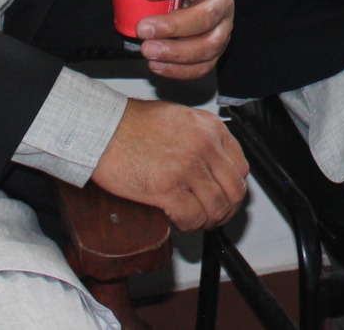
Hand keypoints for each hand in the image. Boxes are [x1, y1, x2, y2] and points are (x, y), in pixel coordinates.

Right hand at [90, 99, 247, 230]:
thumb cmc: (132, 124)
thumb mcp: (180, 118)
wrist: (103, 129)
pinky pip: (193, 217)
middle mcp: (204, 145)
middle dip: (227, 209)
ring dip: (209, 220)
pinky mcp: (168, 188)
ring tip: (197, 221)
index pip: (240, 167)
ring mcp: (188, 167)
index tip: (225, 196)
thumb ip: (200, 138)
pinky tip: (180, 221)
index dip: (233, 188)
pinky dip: (190, 225)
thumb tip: (211, 163)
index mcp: (210, 127)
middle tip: (214, 216)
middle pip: (234, 190)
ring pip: (217, 207)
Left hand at [94, 0, 234, 78]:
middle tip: (142, 28)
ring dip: (177, 52)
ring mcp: (224, 25)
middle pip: (207, 15)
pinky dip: (181, 70)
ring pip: (209, 44)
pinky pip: (206, 64)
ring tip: (147, 51)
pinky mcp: (218, 46)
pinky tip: (156, 65)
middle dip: (173, 26)